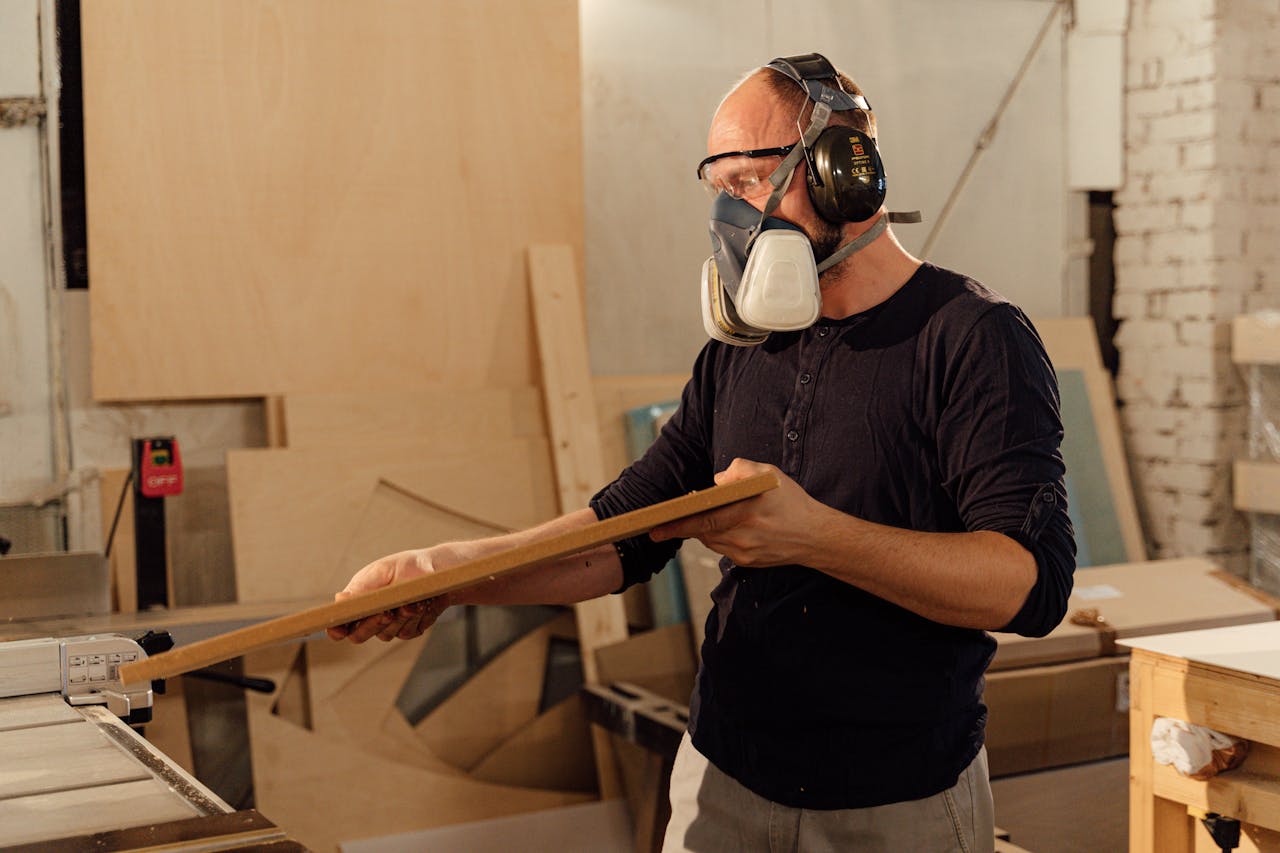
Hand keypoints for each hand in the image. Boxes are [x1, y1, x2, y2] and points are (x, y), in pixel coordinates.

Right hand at [325, 546, 456, 643]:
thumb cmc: (409, 566)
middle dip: (374, 623)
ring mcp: (389, 624)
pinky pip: (408, 633)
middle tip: (388, 611)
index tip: (339, 630)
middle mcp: (370, 615)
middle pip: (359, 635)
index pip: (339, 622)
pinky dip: (417, 619)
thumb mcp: (385, 572)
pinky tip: (424, 604)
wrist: (440, 572)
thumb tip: (339, 599)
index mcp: (358, 598)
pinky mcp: (407, 629)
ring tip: (415, 600)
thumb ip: (363, 589)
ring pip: (387, 635)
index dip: (335, 629)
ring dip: (402, 618)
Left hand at [649, 459, 826, 566]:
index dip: (678, 524)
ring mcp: (744, 553)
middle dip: (682, 528)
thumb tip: (716, 482)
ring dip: (702, 530)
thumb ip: (740, 470)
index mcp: (747, 512)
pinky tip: (722, 527)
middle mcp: (743, 536)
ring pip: (710, 541)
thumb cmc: (791, 502)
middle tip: (660, 527)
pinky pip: (722, 549)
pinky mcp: (747, 562)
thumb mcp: (769, 474)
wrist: (815, 537)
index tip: (657, 526)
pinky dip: (717, 538)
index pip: (704, 520)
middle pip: (703, 533)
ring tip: (698, 519)